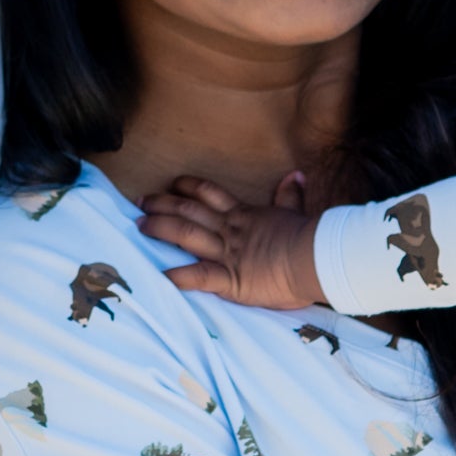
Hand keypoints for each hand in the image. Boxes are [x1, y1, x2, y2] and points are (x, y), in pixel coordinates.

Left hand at [137, 172, 325, 309]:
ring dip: (160, 228)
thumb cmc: (309, 239)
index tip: (173, 182)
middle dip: (163, 204)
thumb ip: (290, 196)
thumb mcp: (295, 213)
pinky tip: (158, 276)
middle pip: (189, 210)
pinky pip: (197, 277)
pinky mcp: (230, 279)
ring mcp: (227, 253)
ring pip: (186, 234)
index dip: (188, 186)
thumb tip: (295, 175)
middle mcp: (230, 231)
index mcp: (244, 216)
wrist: (315, 259)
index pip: (210, 194)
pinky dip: (177, 277)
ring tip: (140, 226)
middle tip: (141, 202)